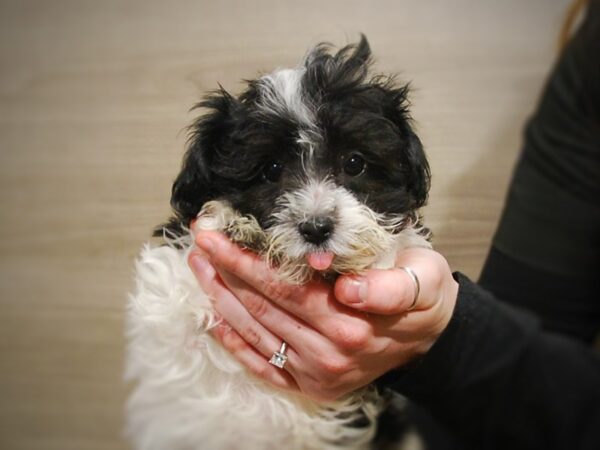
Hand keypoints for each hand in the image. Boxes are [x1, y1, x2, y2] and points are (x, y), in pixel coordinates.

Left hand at [188, 231, 457, 400]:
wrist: (429, 339)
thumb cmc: (422, 295)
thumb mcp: (424, 278)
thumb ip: (392, 286)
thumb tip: (348, 290)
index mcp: (355, 322)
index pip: (285, 286)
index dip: (245, 259)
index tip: (217, 234)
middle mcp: (331, 352)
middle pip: (263, 305)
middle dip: (225, 268)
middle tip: (199, 237)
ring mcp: (317, 373)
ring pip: (256, 330)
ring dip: (221, 296)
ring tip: (199, 264)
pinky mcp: (309, 385)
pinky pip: (261, 363)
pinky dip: (233, 340)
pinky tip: (211, 315)